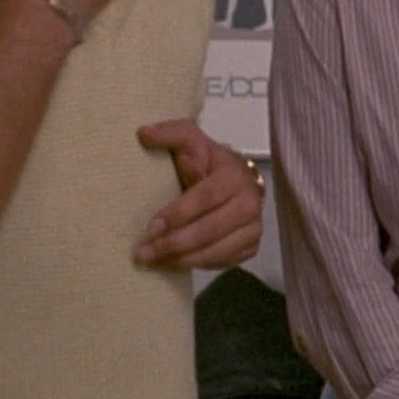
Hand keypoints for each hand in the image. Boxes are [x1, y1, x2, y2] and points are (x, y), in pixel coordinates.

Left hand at [135, 120, 264, 267]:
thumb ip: (170, 134)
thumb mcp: (189, 140)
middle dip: (175, 243)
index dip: (179, 213)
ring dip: (183, 259)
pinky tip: (174, 262)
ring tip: (154, 261)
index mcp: (234, 175)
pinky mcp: (251, 246)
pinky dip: (198, 265)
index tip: (151, 226)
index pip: (207, 197)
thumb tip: (144, 134)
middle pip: (212, 229)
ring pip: (218, 251)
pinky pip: (224, 262)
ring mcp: (254, 227)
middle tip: (144, 252)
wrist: (232, 179)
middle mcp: (251, 202)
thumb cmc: (205, 160)